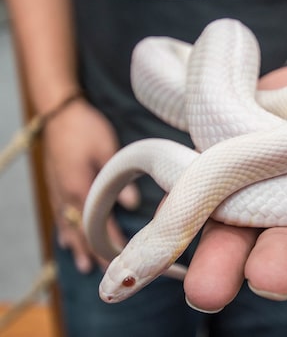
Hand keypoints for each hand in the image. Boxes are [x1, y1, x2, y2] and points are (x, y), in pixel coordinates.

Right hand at [42, 97, 137, 272]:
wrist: (59, 111)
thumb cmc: (85, 127)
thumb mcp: (107, 148)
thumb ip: (119, 179)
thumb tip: (134, 205)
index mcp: (80, 187)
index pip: (98, 223)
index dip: (110, 241)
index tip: (122, 257)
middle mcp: (66, 194)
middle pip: (81, 231)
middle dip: (94, 252)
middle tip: (106, 272)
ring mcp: (58, 190)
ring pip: (68, 226)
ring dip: (78, 246)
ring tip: (85, 267)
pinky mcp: (56, 184)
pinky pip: (60, 214)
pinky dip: (65, 230)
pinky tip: (68, 241)